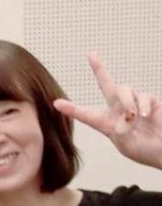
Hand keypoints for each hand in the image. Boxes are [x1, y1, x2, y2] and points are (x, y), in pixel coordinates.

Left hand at [53, 53, 161, 169]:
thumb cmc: (145, 151)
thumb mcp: (127, 146)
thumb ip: (122, 133)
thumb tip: (125, 116)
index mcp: (107, 124)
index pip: (87, 115)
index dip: (72, 109)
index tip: (56, 103)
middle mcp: (119, 110)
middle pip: (107, 85)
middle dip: (99, 69)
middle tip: (91, 54)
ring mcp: (135, 104)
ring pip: (124, 89)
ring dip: (127, 102)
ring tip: (134, 117)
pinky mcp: (150, 101)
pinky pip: (143, 96)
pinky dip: (142, 105)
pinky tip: (145, 116)